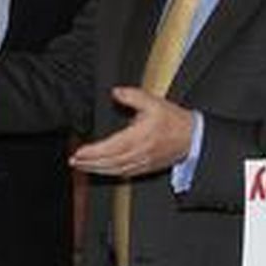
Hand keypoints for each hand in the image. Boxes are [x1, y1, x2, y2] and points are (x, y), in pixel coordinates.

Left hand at [68, 87, 193, 176]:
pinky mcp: (146, 168)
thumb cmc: (173, 121)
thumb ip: (133, 96)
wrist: (192, 138)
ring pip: (115, 170)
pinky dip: (110, 173)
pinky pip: (125, 174)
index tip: (79, 152)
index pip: (110, 147)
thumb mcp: (153, 102)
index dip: (93, 152)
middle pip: (109, 162)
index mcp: (139, 137)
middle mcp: (139, 152)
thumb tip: (115, 92)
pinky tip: (101, 170)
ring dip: (97, 170)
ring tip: (82, 166)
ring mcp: (142, 162)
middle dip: (89, 163)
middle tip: (74, 161)